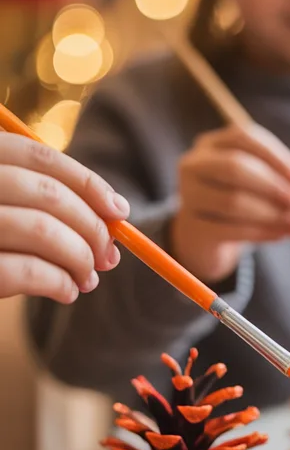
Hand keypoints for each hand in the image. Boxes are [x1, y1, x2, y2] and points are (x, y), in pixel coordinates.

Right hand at [0, 135, 128, 302]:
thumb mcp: (2, 203)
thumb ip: (36, 200)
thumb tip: (111, 217)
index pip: (39, 157)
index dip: (86, 183)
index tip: (118, 211)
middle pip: (47, 195)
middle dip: (90, 227)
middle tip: (107, 256)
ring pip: (41, 231)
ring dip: (78, 258)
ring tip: (87, 279)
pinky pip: (24, 272)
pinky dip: (57, 283)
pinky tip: (66, 292)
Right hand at [171, 122, 289, 283]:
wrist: (208, 236)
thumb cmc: (242, 199)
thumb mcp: (264, 181)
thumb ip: (287, 173)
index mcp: (213, 143)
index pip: (244, 137)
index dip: (277, 156)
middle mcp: (194, 164)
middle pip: (235, 167)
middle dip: (274, 186)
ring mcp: (189, 195)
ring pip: (233, 202)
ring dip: (271, 214)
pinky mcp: (192, 226)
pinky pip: (230, 230)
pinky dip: (261, 233)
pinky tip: (281, 235)